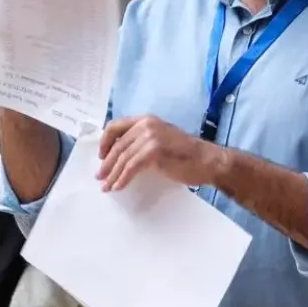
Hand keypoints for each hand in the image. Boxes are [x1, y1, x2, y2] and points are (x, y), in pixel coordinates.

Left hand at [98, 115, 220, 191]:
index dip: (105, 142)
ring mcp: (150, 137)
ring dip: (112, 174)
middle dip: (106, 163)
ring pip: (122, 158)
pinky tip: (118, 187)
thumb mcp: (161, 140)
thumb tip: (121, 156)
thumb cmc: (186, 155)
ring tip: (106, 186)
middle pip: (117, 145)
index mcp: (146, 120)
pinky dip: (122, 179)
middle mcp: (146, 125)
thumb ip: (142, 141)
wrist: (208, 161)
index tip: (101, 156)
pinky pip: (131, 167)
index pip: (115, 126)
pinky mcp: (154, 152)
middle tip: (99, 177)